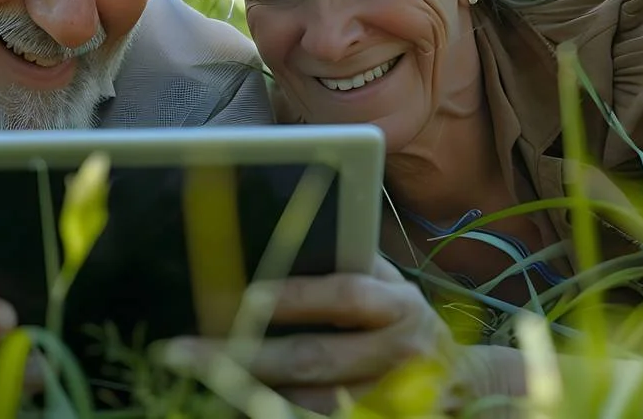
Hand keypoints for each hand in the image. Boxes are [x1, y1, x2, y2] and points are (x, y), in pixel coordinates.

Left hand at [161, 257, 455, 413]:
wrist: (462, 385)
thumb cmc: (403, 321)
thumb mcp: (390, 286)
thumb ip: (348, 265)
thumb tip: (275, 241)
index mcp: (400, 305)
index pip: (345, 295)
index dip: (295, 296)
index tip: (243, 296)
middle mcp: (398, 354)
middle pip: (312, 358)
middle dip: (241, 356)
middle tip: (180, 352)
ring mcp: (388, 401)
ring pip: (306, 404)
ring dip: (245, 395)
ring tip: (192, 384)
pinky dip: (270, 413)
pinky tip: (230, 407)